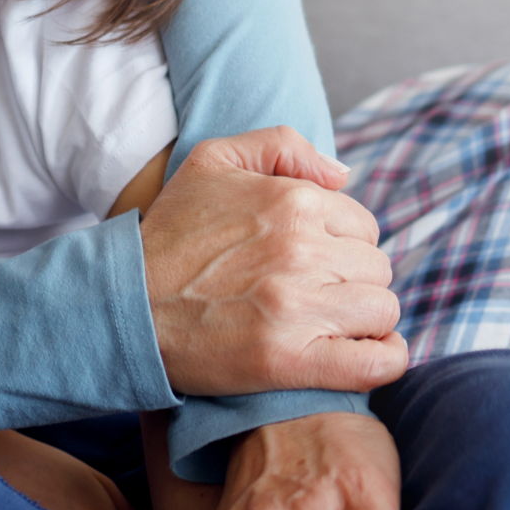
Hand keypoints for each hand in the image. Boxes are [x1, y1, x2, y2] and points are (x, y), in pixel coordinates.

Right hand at [140, 127, 405, 394]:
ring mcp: (298, 307)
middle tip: (315, 291)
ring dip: (362, 319)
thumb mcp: (214, 160)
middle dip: (353, 279)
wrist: (126, 303)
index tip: (313, 260)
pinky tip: (367, 354)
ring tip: (327, 322)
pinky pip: (375, 363)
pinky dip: (383, 361)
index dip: (342, 243)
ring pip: (382, 311)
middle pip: (376, 268)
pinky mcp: (291, 361)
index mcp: (293, 200)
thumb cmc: (171, 231)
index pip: (363, 225)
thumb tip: (343, 174)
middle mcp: (302, 250)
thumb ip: (283, 145)